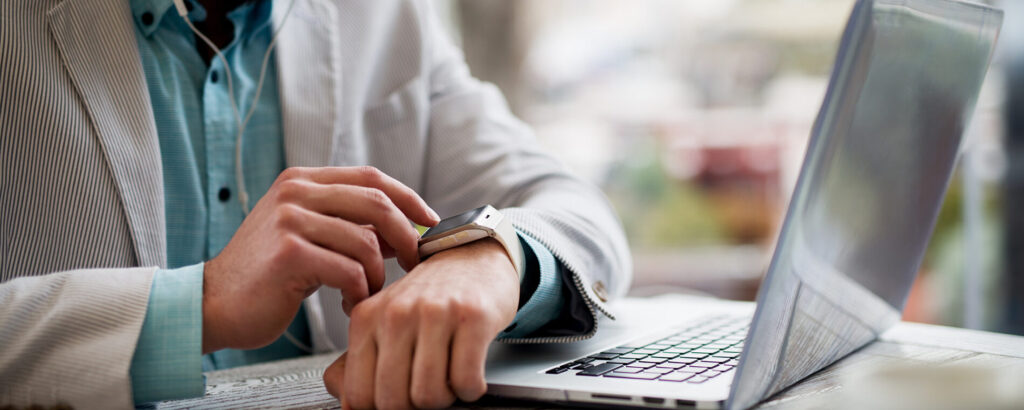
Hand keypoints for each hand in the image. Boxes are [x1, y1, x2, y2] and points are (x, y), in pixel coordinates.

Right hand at [202, 166, 438, 352]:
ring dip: (377, 276)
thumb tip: (406, 230)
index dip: (409, 199)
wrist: (214, 304)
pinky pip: (350, 271)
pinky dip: (359, 293)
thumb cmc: (268, 276)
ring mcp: (290, 220)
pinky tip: (347, 305)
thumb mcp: (310, 238)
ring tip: (364, 294)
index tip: (431, 223)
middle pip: (377, 203)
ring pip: (367, 243)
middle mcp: (295, 192)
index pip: (371, 177)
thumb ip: (351, 227)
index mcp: (302, 181)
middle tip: (417, 264)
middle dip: (407, 236)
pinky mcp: (290, 253)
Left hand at [323, 239, 519, 408]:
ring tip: (449, 377)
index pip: (358, 395)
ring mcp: (434, 313)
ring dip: (445, 398)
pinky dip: (471, 389)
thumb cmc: (431, 296)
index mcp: (367, 318)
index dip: (381, 409)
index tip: (398, 399)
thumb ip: (359, 360)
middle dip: (414, 406)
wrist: (473, 256)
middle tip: (426, 388)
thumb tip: (347, 403)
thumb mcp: (385, 320)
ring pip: (429, 396)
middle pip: (393, 401)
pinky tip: (470, 373)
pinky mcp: (472, 317)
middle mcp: (397, 313)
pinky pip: (466, 382)